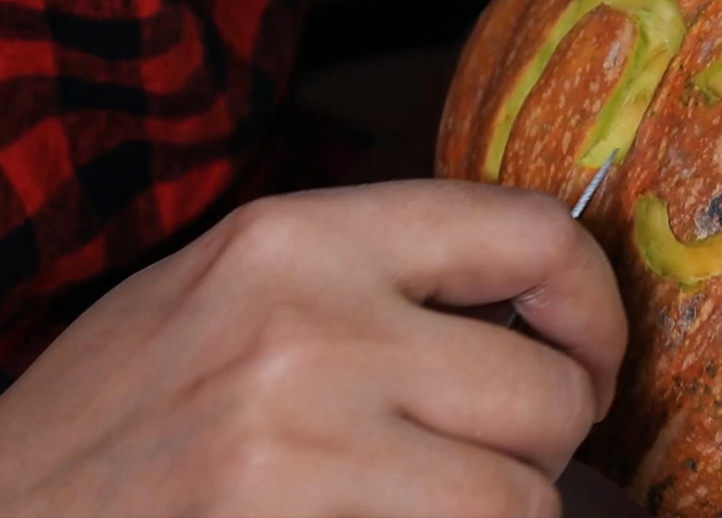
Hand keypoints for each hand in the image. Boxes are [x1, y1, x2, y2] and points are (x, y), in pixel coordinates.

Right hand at [0, 181, 626, 516]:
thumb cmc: (127, 405)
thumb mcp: (239, 285)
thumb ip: (378, 272)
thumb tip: (530, 290)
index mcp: (298, 238)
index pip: (532, 231)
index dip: (594, 301)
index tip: (586, 351)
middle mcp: (308, 332)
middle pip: (549, 391)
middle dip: (550, 433)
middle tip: (505, 448)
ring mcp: (300, 452)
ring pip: (523, 499)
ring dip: (504, 508)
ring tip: (437, 499)